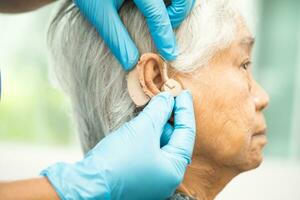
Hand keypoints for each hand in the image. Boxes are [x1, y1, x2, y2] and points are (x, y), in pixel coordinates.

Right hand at [41, 91, 195, 199]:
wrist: (86, 184)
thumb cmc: (117, 160)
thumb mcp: (142, 130)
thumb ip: (159, 111)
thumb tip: (168, 98)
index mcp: (173, 170)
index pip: (186, 134)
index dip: (185, 111)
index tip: (183, 93)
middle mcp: (166, 177)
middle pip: (173, 140)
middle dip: (168, 118)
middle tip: (163, 99)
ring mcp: (152, 179)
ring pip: (159, 145)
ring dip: (155, 126)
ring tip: (148, 111)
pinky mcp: (138, 176)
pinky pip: (149, 151)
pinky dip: (146, 136)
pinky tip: (139, 125)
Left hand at [74, 0, 194, 69]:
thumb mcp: (99, 14)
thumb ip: (116, 38)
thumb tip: (131, 62)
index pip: (158, 15)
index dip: (165, 37)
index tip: (169, 54)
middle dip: (179, 15)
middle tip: (166, 26)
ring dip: (178, 3)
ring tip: (165, 13)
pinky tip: (160, 3)